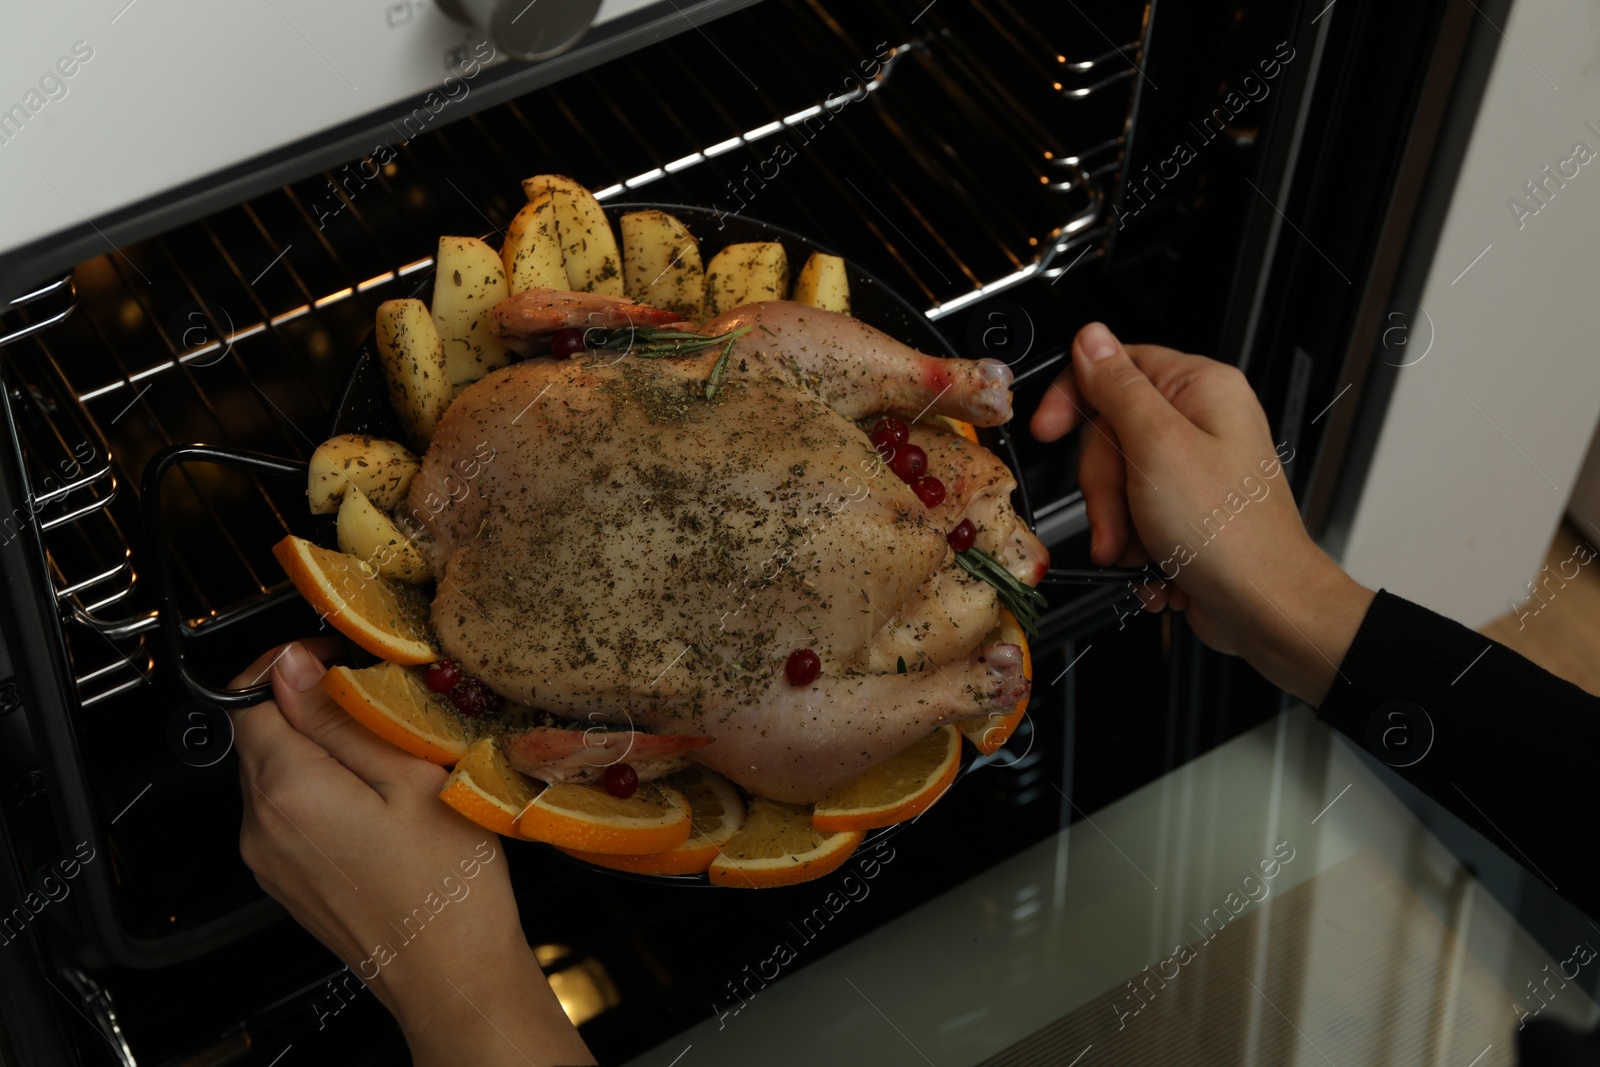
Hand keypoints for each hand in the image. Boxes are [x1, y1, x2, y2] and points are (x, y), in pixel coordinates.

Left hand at [231, 642, 593, 1065]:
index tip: (333, 660)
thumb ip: (343, 718)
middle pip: (259, 733)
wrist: (451, 973)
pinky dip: (321, 792)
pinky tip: (376, 805)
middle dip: (309, 707)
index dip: (290, 666)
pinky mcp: (284, 879)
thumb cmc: (446, 886)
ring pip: (274, 772)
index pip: (249, 696)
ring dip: (319, 751)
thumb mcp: (411, 778)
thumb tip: (293, 667)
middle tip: (377, 708)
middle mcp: (262, 826)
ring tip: (386, 761)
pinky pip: (286, 813)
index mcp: (288, 790)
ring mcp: (268, 858)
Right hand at [1029, 322, 1372, 703]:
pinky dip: (1131, 542)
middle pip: (1109, 431)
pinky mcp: (1184, 509)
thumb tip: (1091, 338)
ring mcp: (1191, 468)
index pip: (1116, 366)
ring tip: (1136, 548)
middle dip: (1103, 485)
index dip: (1076, 398)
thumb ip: (1118, 388)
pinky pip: (1130, 514)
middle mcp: (1200, 422)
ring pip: (1115, 479)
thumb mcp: (1157, 447)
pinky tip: (1151, 561)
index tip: (1049, 430)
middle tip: (1116, 515)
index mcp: (1200, 389)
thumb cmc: (1229, 533)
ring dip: (1114, 522)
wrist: (1262, 608)